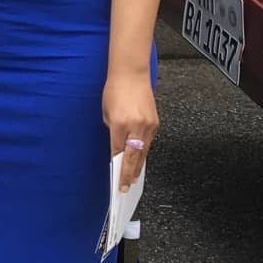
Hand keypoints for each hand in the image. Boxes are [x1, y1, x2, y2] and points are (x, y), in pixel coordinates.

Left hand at [104, 72, 159, 189]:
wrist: (131, 75)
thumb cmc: (115, 90)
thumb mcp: (106, 113)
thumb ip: (112, 130)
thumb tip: (117, 145)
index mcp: (120, 124)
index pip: (117, 152)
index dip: (116, 167)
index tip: (116, 179)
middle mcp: (136, 127)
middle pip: (132, 157)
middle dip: (128, 174)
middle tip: (125, 188)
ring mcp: (148, 125)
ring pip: (143, 152)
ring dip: (137, 166)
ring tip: (133, 179)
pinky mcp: (155, 123)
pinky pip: (149, 142)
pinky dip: (143, 152)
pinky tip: (139, 160)